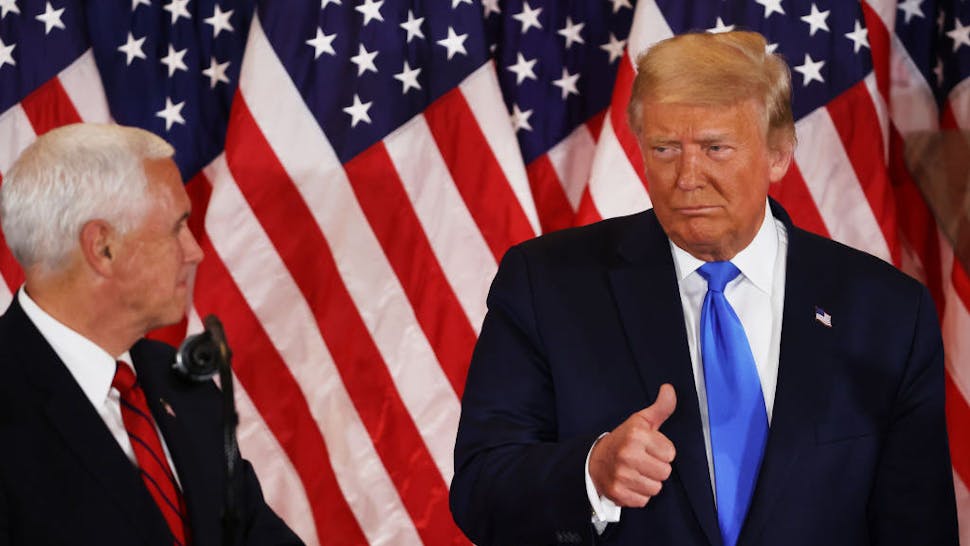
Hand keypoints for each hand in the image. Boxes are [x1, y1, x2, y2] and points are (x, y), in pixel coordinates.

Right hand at [588, 384, 676, 506]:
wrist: (594, 460)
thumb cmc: (623, 440)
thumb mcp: (640, 421)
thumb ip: (660, 408)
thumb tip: (669, 389)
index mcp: (636, 435)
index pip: (670, 453)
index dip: (662, 451)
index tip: (648, 448)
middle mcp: (628, 454)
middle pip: (665, 473)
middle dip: (656, 468)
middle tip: (642, 461)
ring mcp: (622, 475)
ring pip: (656, 488)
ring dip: (648, 483)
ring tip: (636, 472)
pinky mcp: (618, 492)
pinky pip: (643, 500)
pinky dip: (638, 495)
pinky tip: (630, 483)